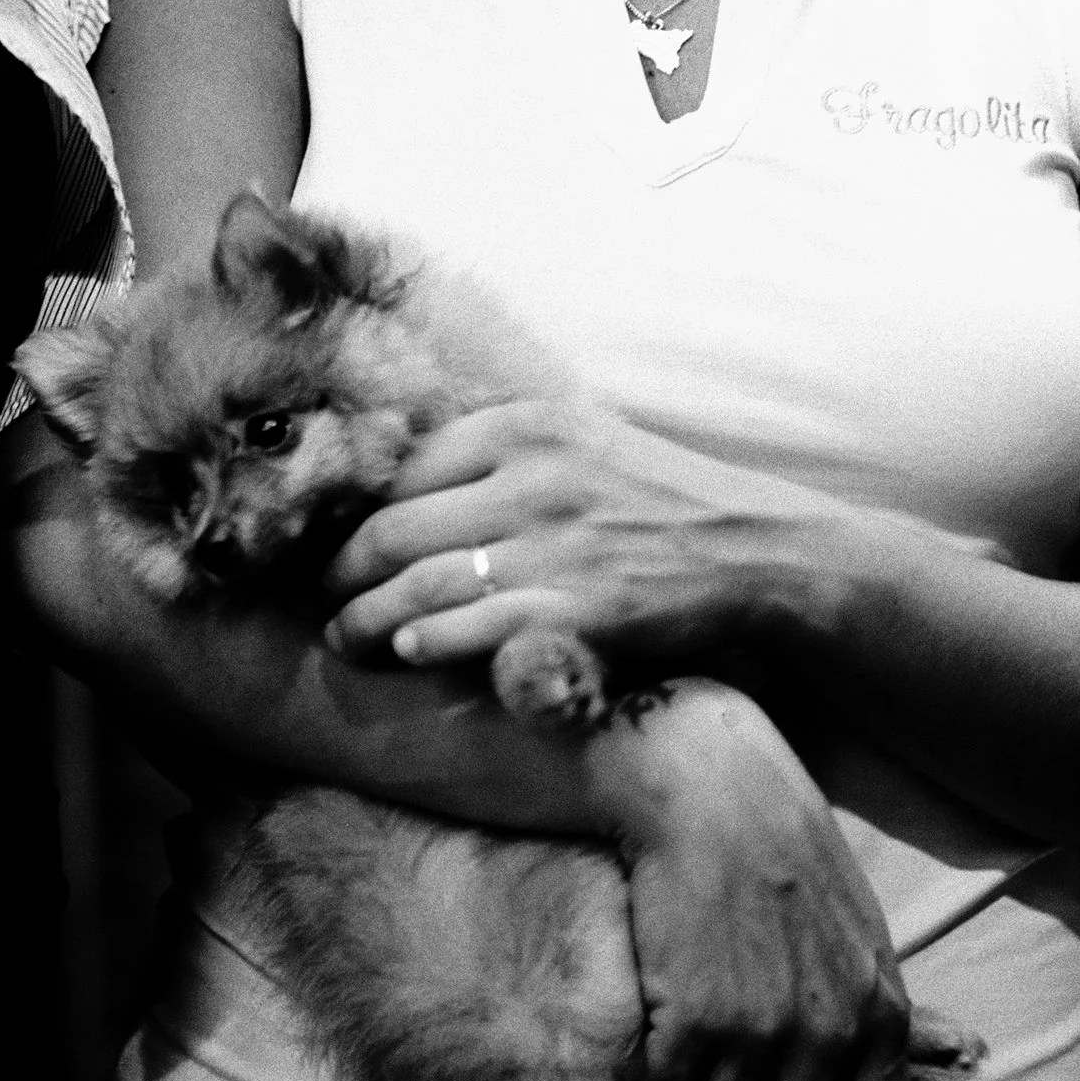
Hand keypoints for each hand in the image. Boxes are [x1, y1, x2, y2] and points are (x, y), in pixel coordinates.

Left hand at [323, 398, 850, 673]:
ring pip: (421, 584)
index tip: (326, 543)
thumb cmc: (659, 497)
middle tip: (320, 600)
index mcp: (521, 427)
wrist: (759, 550)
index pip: (401, 469)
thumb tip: (407, 477)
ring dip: (367, 619)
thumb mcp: (578, 440)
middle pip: (395, 528)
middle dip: (341, 572)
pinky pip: (474, 629)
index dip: (351, 513)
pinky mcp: (579, 609)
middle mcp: (529, 477)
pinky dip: (428, 643)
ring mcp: (553, 544)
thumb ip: (499, 451)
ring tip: (344, 640)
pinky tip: (406, 654)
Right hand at [592, 682, 915, 1080]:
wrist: (703, 782)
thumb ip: (859, 998)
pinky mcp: (697, 1021)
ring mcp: (764, 1034)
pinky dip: (645, 1069)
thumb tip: (857, 1054)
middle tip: (721, 1065)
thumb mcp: (852, 919)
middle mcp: (829, 1037)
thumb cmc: (772, 834)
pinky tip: (643, 1043)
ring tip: (680, 1055)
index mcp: (878, 1016)